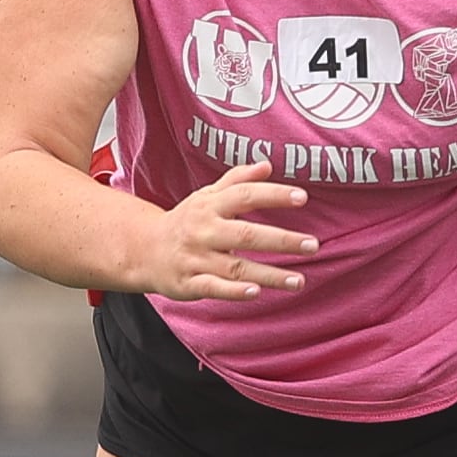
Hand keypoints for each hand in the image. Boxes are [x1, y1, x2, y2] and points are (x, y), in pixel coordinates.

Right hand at [130, 161, 313, 300]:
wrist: (143, 250)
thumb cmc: (186, 221)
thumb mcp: (207, 196)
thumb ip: (237, 180)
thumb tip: (268, 164)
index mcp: (210, 206)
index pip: (245, 196)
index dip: (274, 195)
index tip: (303, 197)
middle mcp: (203, 230)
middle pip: (246, 234)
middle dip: (281, 240)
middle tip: (312, 245)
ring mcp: (195, 258)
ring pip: (236, 266)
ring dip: (269, 274)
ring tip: (299, 281)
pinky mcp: (188, 283)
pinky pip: (213, 287)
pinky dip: (234, 290)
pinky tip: (257, 292)